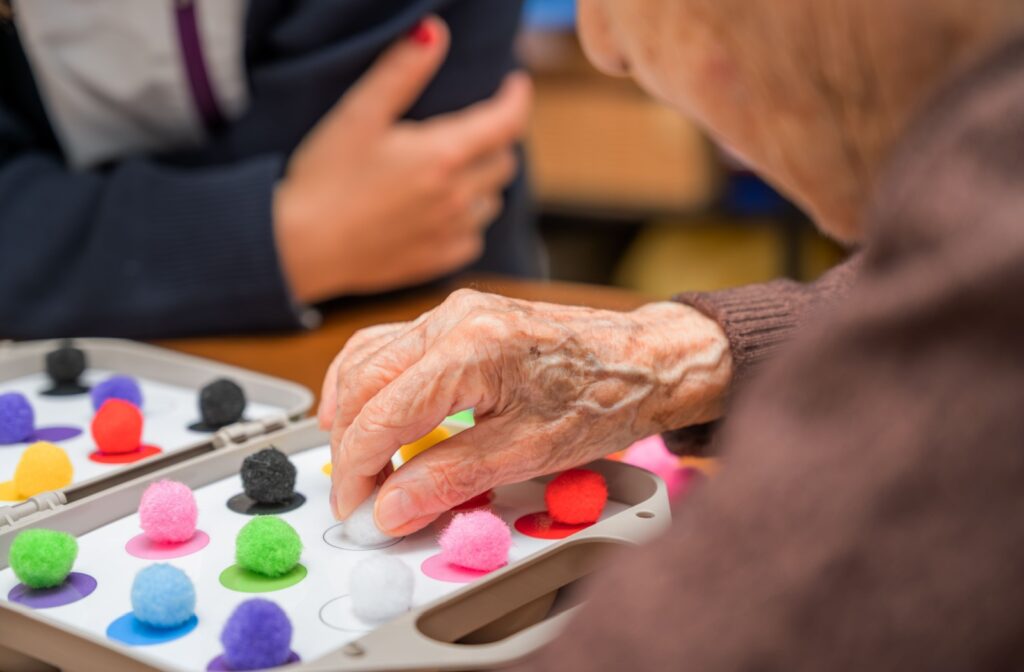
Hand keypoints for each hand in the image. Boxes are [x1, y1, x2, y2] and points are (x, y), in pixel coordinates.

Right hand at [273, 17, 531, 302]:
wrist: (301, 248)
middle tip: (479, 125)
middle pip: (503, 162)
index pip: (507, 123)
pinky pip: (473, 238)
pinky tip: (443, 212)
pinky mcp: (436, 261)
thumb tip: (435, 32)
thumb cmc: (325, 178)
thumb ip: (401, 71)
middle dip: (498, 138)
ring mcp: (449, 233)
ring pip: (491, 201)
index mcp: (444, 155)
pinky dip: (468, 220)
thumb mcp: (359, 114)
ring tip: (459, 169)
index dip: (517, 99)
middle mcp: (456, 196)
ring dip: (484, 181)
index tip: (515, 84)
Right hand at [318, 289, 732, 534]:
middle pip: (362, 382)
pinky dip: (372, 385)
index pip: (380, 415)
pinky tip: (375, 418)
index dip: (357, 471)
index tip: (357, 510)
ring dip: (354, 412)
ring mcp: (454, 312)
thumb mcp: (527, 453)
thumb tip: (391, 508)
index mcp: (470, 347)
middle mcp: (454, 318)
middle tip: (357, 497)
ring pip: (368, 358)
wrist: (645, 362)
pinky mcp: (459, 317)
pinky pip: (391, 346)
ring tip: (360, 464)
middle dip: (348, 446)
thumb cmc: (601, 399)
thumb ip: (449, 480)